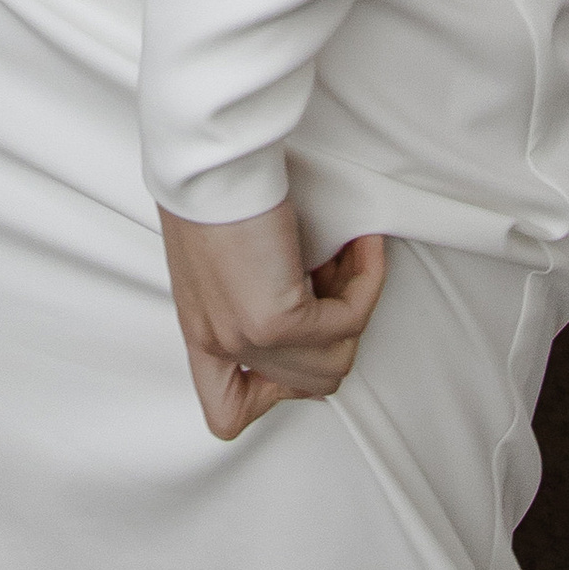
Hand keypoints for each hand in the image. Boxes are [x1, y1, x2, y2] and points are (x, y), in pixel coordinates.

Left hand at [159, 204, 387, 440]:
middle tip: (335, 268)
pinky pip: (348, 320)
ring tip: (348, 253)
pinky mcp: (274, 320)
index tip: (302, 339)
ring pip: (335, 360)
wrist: (209, 156)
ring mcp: (246, 337)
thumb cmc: (215, 184)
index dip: (272, 394)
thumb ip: (250, 293)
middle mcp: (220, 342)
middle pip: (308, 382)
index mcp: (201, 330)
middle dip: (336, 329)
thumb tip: (317, 300)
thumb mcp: (219, 256)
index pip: (226, 413)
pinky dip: (367, 282)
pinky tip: (362, 244)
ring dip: (355, 305)